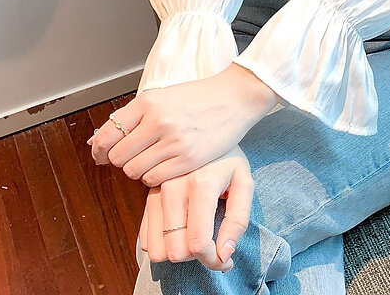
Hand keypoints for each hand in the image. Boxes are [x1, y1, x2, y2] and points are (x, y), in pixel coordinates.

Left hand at [89, 63, 279, 185]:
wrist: (234, 98)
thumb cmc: (197, 98)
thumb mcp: (161, 98)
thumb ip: (130, 118)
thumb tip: (95, 141)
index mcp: (149, 102)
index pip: (108, 135)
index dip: (99, 150)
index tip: (101, 155)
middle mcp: (159, 121)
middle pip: (118, 157)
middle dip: (121, 161)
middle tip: (135, 155)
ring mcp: (174, 141)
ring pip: (134, 171)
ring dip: (138, 170)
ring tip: (153, 159)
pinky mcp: (188, 159)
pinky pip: (154, 179)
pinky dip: (154, 177)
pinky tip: (165, 165)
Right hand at [140, 144, 253, 267]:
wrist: (207, 128)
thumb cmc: (228, 159)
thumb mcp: (244, 183)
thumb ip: (238, 220)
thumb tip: (224, 256)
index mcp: (201, 184)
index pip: (198, 243)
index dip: (212, 261)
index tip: (223, 260)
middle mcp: (173, 187)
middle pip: (175, 250)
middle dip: (195, 257)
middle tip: (211, 245)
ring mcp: (156, 190)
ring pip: (156, 249)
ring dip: (177, 252)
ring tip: (195, 237)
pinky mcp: (148, 194)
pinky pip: (144, 237)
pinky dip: (162, 243)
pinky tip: (180, 230)